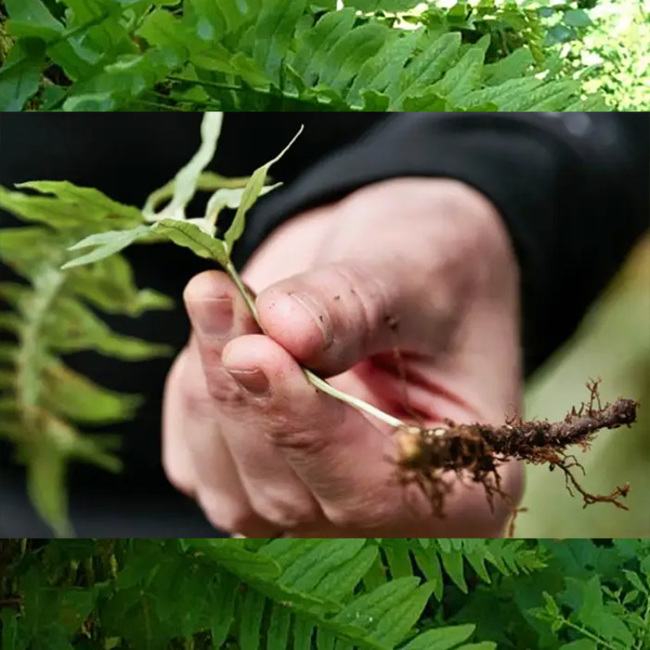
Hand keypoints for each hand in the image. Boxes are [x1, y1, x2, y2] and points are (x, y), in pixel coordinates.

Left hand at [162, 178, 523, 536]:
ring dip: (208, 389)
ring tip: (218, 297)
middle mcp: (386, 517)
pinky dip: (191, 399)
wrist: (401, 267)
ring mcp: (315, 506)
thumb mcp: (418, 270)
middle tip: (215, 293)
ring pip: (230, 492)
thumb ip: (355, 303)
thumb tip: (282, 327)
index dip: (304, 426)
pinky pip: (197, 465)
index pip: (372, 491)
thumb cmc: (436, 271)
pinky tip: (219, 335)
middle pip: (287, 498)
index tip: (254, 349)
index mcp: (460, 485)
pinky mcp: (258, 478)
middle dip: (241, 391)